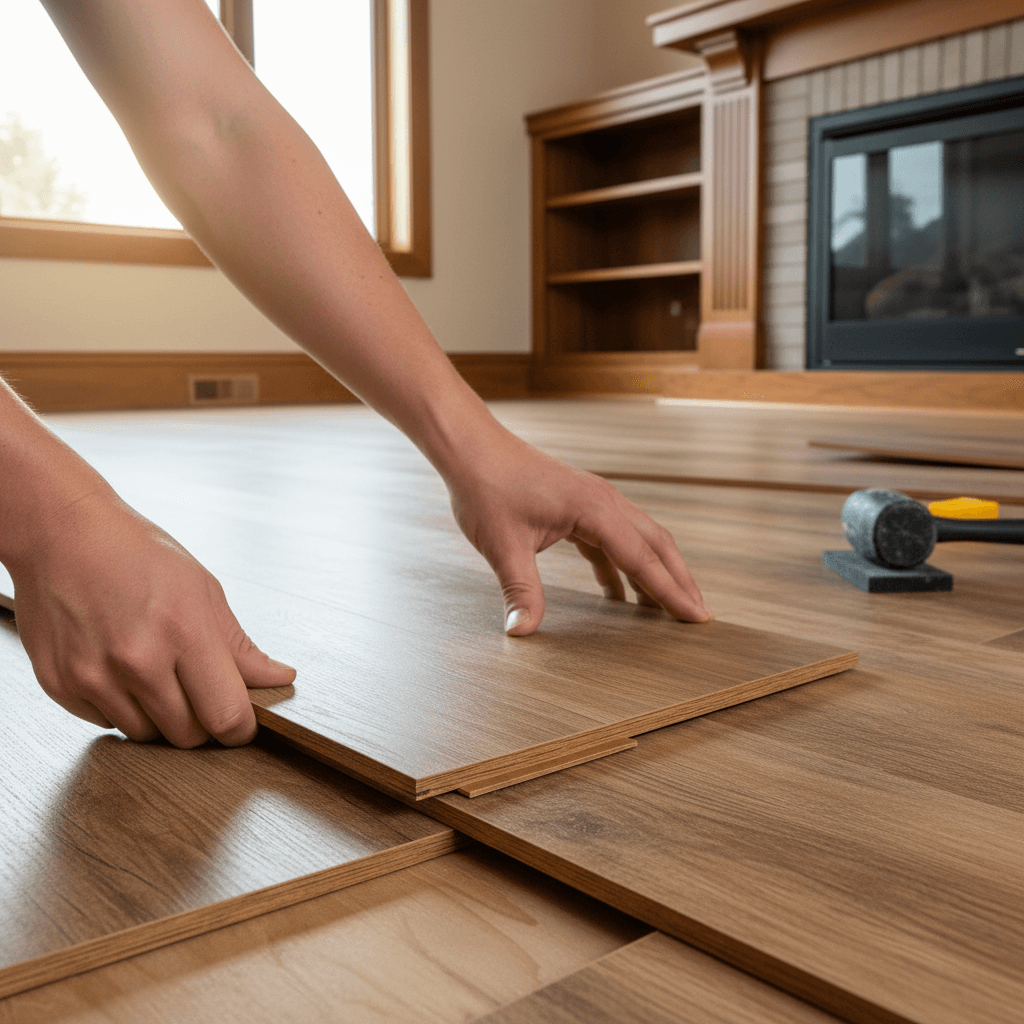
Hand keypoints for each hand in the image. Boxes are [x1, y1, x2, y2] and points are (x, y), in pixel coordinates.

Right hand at [10, 490, 294, 746]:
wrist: (60, 534)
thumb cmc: (135, 554)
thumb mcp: (203, 589)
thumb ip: (240, 646)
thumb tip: (279, 678)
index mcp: (184, 631)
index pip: (226, 716)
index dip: (241, 729)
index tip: (242, 725)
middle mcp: (137, 660)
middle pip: (188, 736)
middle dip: (202, 722)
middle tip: (198, 692)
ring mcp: (94, 676)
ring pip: (146, 737)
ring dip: (159, 718)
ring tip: (156, 673)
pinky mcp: (60, 686)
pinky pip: (106, 724)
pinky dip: (121, 708)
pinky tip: (121, 670)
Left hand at [446, 429, 710, 634]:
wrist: (472, 448)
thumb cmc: (488, 488)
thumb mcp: (503, 547)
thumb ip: (520, 591)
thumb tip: (522, 631)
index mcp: (595, 509)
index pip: (643, 558)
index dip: (671, 591)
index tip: (696, 616)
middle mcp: (604, 501)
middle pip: (657, 544)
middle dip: (679, 581)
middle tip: (698, 615)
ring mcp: (595, 500)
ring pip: (639, 539)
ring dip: (655, 572)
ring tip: (667, 608)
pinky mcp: (580, 505)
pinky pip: (613, 539)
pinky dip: (622, 567)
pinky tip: (618, 594)